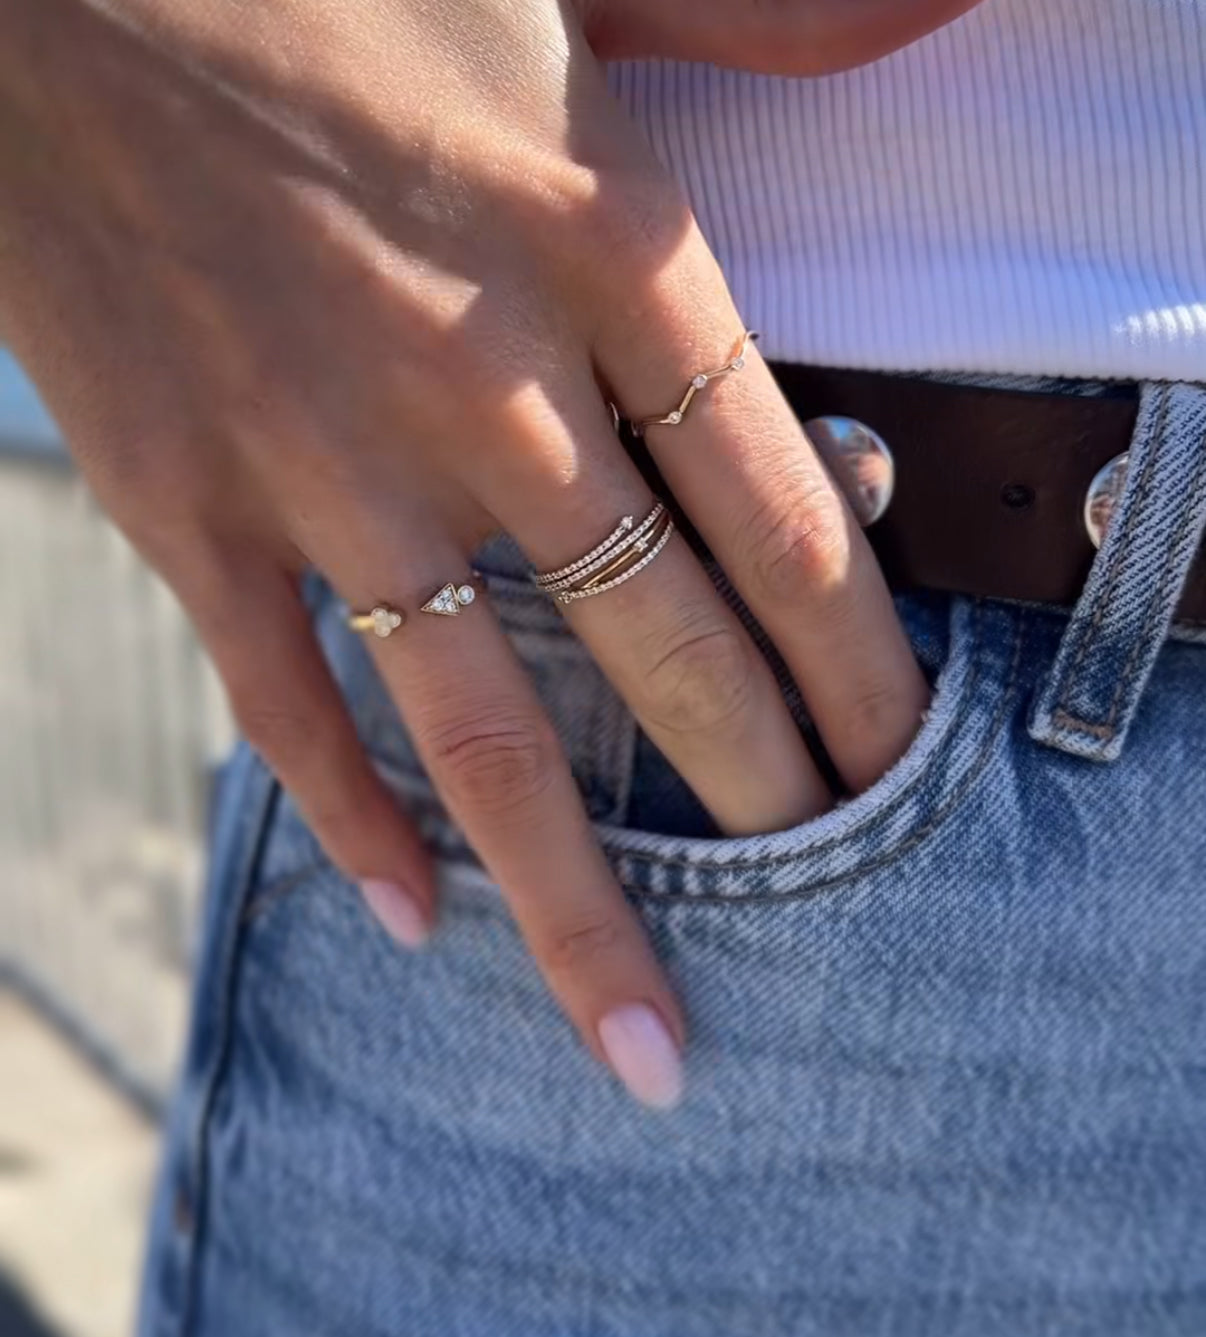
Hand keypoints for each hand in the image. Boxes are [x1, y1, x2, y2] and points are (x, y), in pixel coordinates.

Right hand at [0, 0, 934, 1106]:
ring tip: (641, 1035)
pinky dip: (354, 823)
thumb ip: (752, 34)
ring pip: (485, 736)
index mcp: (606, 253)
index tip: (899, 761)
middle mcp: (485, 385)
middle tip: (828, 900)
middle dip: (764, 797)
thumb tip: (929, 16)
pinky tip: (418, 919)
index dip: (861, 664)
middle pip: (669, 654)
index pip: (784, 519)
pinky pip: (289, 705)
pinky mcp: (188, 503)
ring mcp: (325, 464)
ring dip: (576, 902)